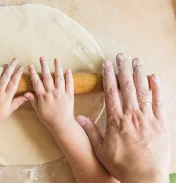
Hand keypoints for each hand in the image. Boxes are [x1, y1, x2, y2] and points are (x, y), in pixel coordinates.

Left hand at [0, 58, 27, 122]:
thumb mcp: (9, 110)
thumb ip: (18, 102)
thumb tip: (27, 96)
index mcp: (7, 96)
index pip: (14, 81)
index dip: (18, 73)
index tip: (21, 67)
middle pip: (6, 75)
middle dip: (11, 66)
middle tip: (15, 59)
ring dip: (1, 68)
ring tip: (5, 64)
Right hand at [24, 57, 73, 131]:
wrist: (62, 124)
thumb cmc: (48, 119)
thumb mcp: (38, 111)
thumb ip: (33, 100)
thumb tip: (26, 93)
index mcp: (43, 96)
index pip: (36, 82)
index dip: (33, 73)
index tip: (30, 65)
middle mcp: (52, 93)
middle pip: (47, 77)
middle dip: (44, 66)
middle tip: (42, 57)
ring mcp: (61, 93)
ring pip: (59, 78)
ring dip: (57, 67)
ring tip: (56, 59)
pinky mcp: (70, 95)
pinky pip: (70, 84)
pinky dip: (69, 76)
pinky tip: (68, 70)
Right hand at [76, 53, 169, 182]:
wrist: (144, 177)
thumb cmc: (121, 164)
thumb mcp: (101, 150)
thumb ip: (90, 132)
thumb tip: (78, 118)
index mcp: (116, 120)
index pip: (111, 92)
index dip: (108, 76)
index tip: (106, 64)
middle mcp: (132, 115)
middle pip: (127, 87)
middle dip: (123, 69)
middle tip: (120, 55)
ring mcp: (147, 118)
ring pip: (143, 91)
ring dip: (139, 74)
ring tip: (136, 60)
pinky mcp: (160, 123)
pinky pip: (160, 102)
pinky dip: (157, 88)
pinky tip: (154, 77)